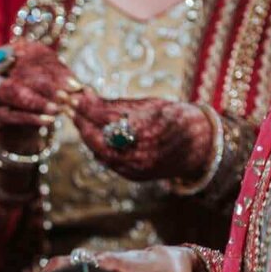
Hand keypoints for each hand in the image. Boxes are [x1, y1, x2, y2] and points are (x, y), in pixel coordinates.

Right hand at [0, 39, 75, 154]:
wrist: (15, 126)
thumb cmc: (34, 94)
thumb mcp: (47, 79)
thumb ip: (58, 77)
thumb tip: (75, 86)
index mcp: (9, 52)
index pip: (32, 55)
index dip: (55, 70)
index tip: (75, 84)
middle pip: (20, 73)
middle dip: (48, 86)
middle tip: (68, 97)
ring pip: (13, 93)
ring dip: (39, 102)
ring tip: (59, 109)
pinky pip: (11, 115)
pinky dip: (32, 118)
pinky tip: (49, 120)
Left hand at [72, 92, 212, 182]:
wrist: (200, 146)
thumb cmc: (175, 118)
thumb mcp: (150, 104)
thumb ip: (116, 105)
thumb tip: (84, 95)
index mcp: (151, 130)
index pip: (108, 121)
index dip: (88, 110)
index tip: (74, 98)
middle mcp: (143, 154)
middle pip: (100, 141)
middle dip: (82, 124)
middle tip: (70, 108)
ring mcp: (138, 169)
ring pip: (101, 153)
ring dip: (87, 136)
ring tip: (79, 118)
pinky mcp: (134, 176)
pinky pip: (109, 162)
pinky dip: (99, 147)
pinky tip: (93, 134)